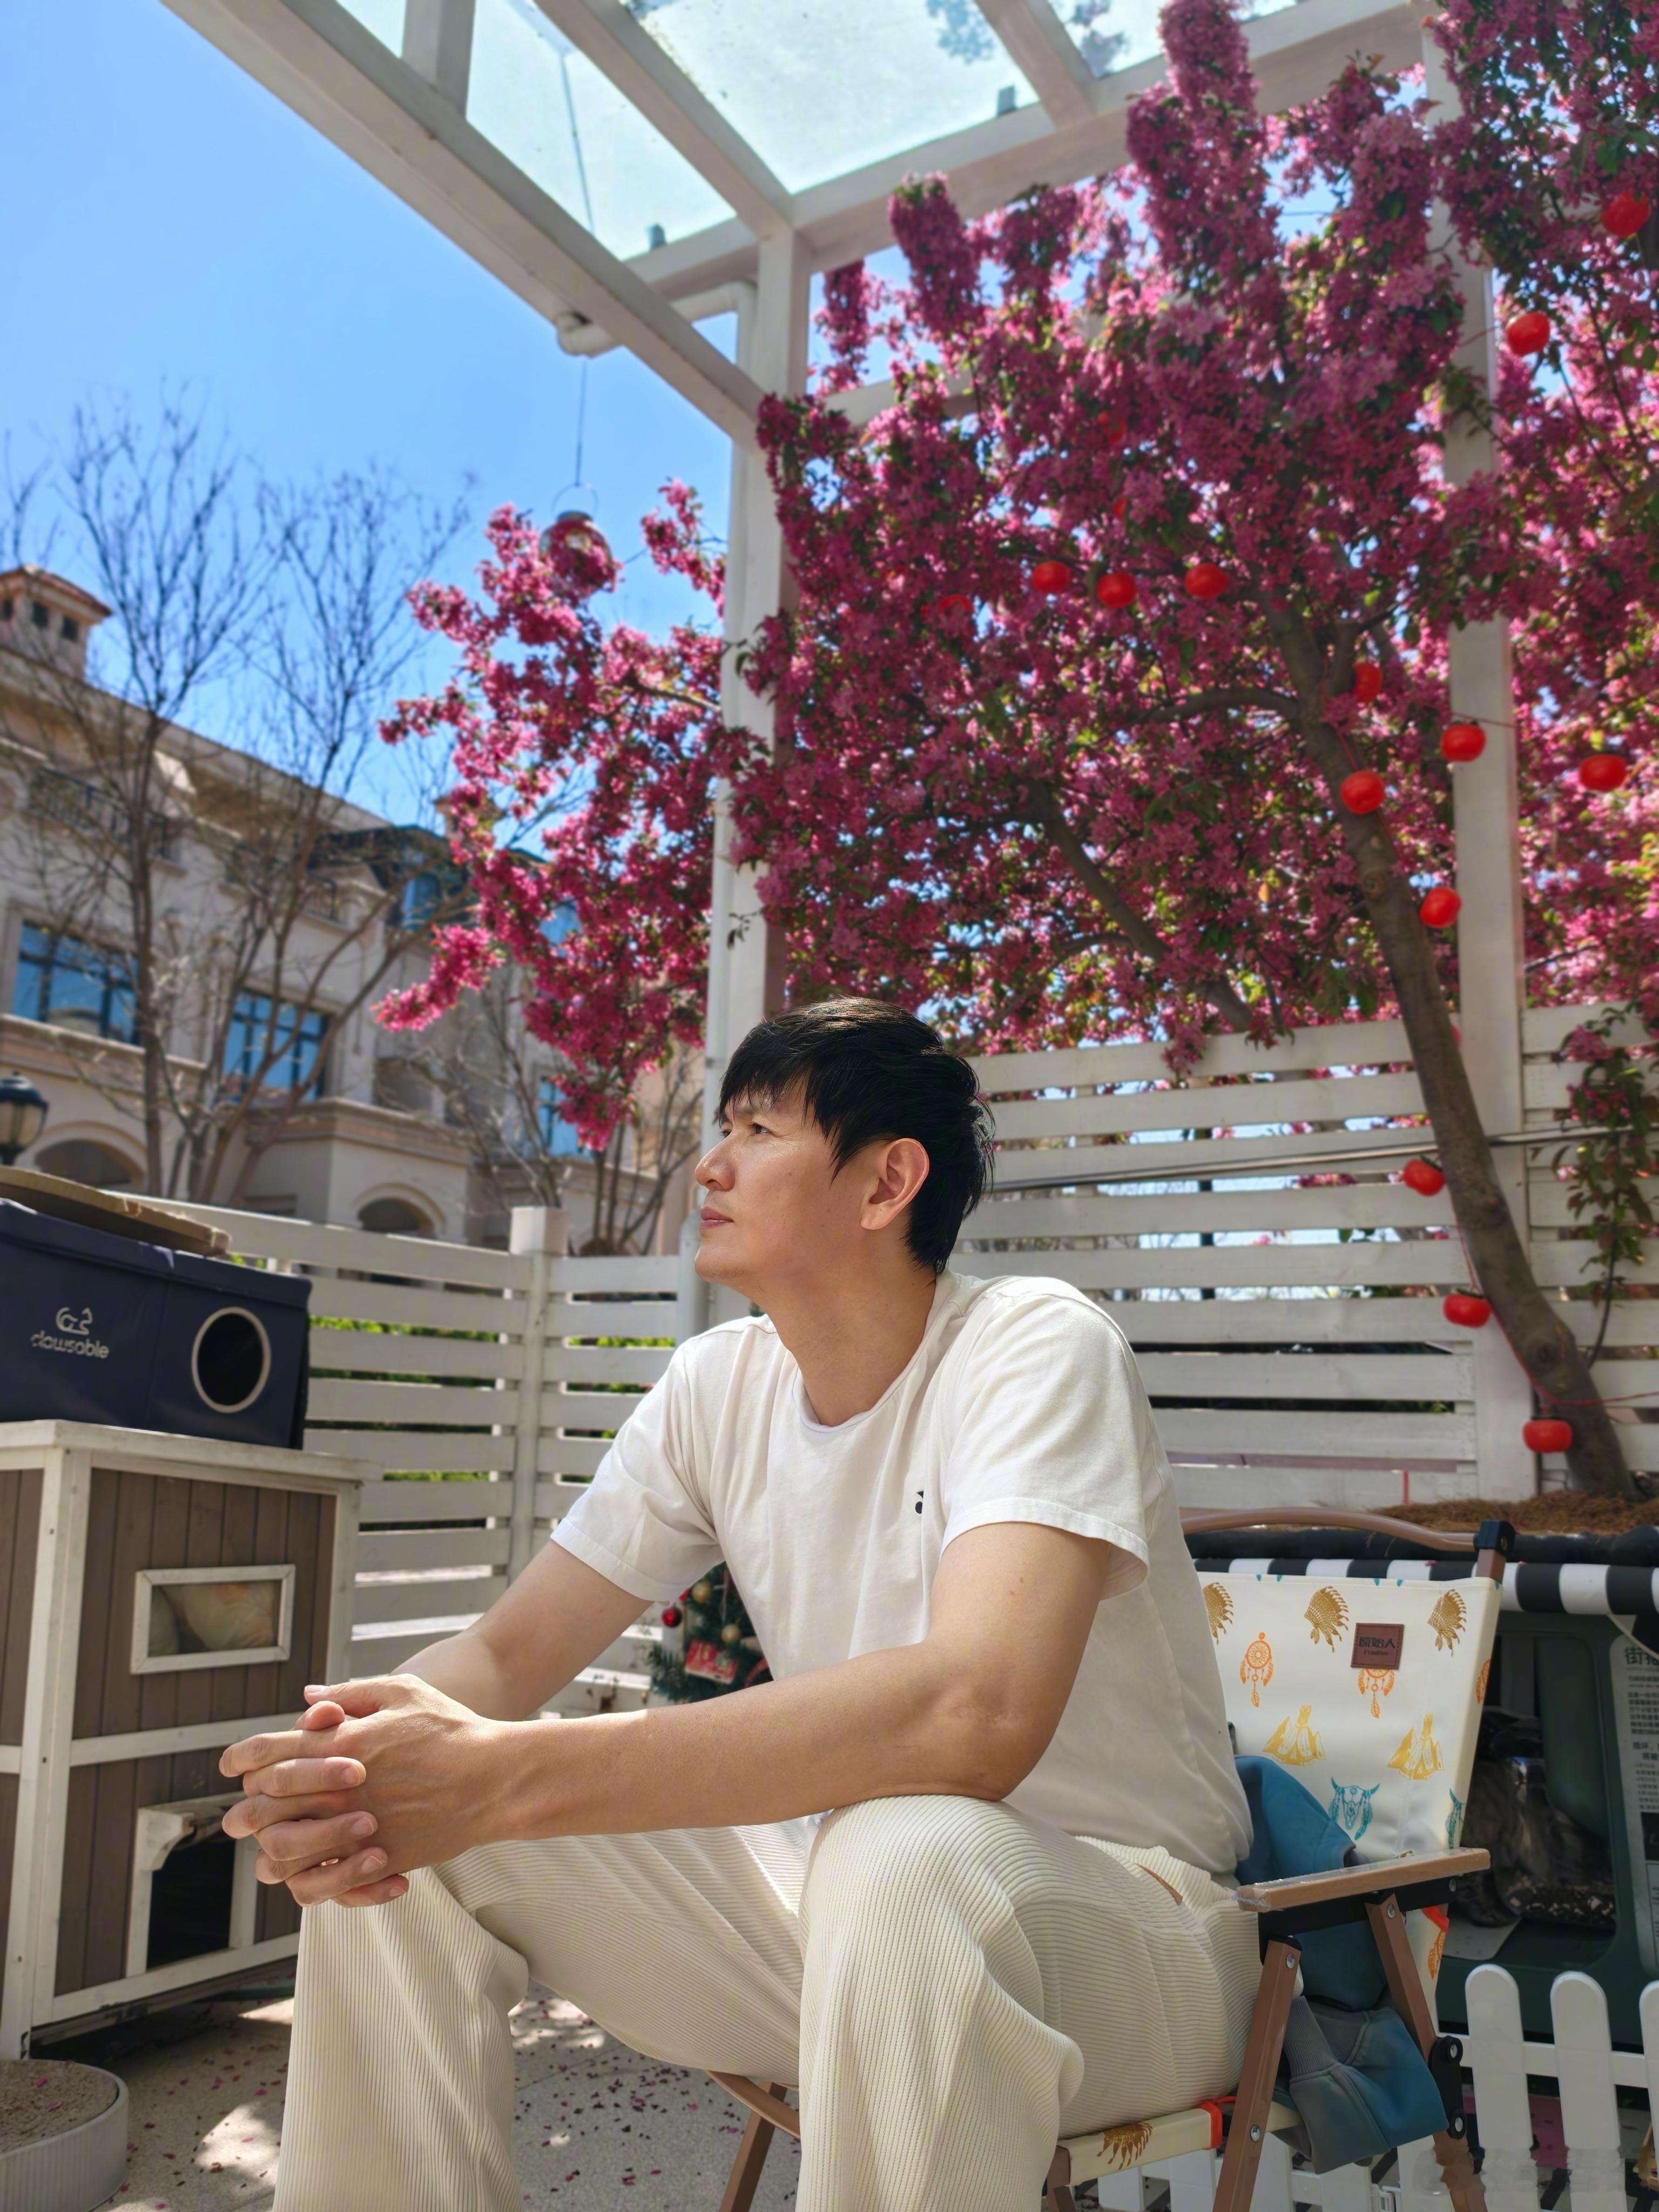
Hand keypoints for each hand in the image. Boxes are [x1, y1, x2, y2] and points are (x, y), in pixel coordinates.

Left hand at [220, 1676, 512, 1906]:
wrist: (493, 1778)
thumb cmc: (451, 1729)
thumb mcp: (402, 1692)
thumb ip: (349, 1694)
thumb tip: (307, 1701)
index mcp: (339, 1744)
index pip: (264, 1753)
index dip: (240, 1758)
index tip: (233, 1764)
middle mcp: (337, 1790)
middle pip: (260, 1808)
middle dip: (244, 1810)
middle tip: (244, 1813)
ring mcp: (353, 1829)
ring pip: (280, 1854)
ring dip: (271, 1849)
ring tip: (278, 1846)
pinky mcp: (374, 1860)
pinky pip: (321, 1884)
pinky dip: (311, 1879)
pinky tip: (320, 1867)